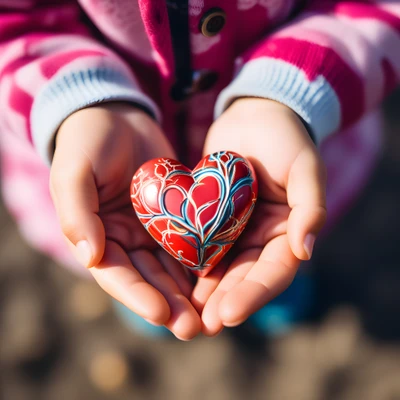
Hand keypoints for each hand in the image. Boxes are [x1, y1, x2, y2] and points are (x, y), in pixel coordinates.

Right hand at [50, 103, 200, 339]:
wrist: (118, 116)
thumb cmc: (89, 141)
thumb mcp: (75, 171)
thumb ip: (77, 212)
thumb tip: (89, 256)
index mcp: (97, 237)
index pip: (116, 274)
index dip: (137, 295)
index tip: (161, 314)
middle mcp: (124, 241)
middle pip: (147, 279)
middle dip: (169, 305)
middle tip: (192, 328)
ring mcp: (150, 230)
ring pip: (170, 269)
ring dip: (187, 294)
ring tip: (208, 316)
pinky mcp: (174, 217)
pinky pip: (188, 243)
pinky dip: (200, 263)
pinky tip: (218, 280)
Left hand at [192, 98, 326, 335]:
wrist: (255, 115)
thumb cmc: (286, 138)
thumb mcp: (306, 168)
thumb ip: (311, 208)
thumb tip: (306, 252)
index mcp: (288, 233)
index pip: (274, 272)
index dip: (254, 294)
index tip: (228, 314)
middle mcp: (261, 238)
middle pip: (244, 278)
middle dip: (223, 302)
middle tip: (200, 326)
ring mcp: (235, 230)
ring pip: (220, 268)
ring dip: (203, 293)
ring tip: (183, 315)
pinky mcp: (211, 218)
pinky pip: (200, 245)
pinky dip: (188, 264)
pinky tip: (170, 281)